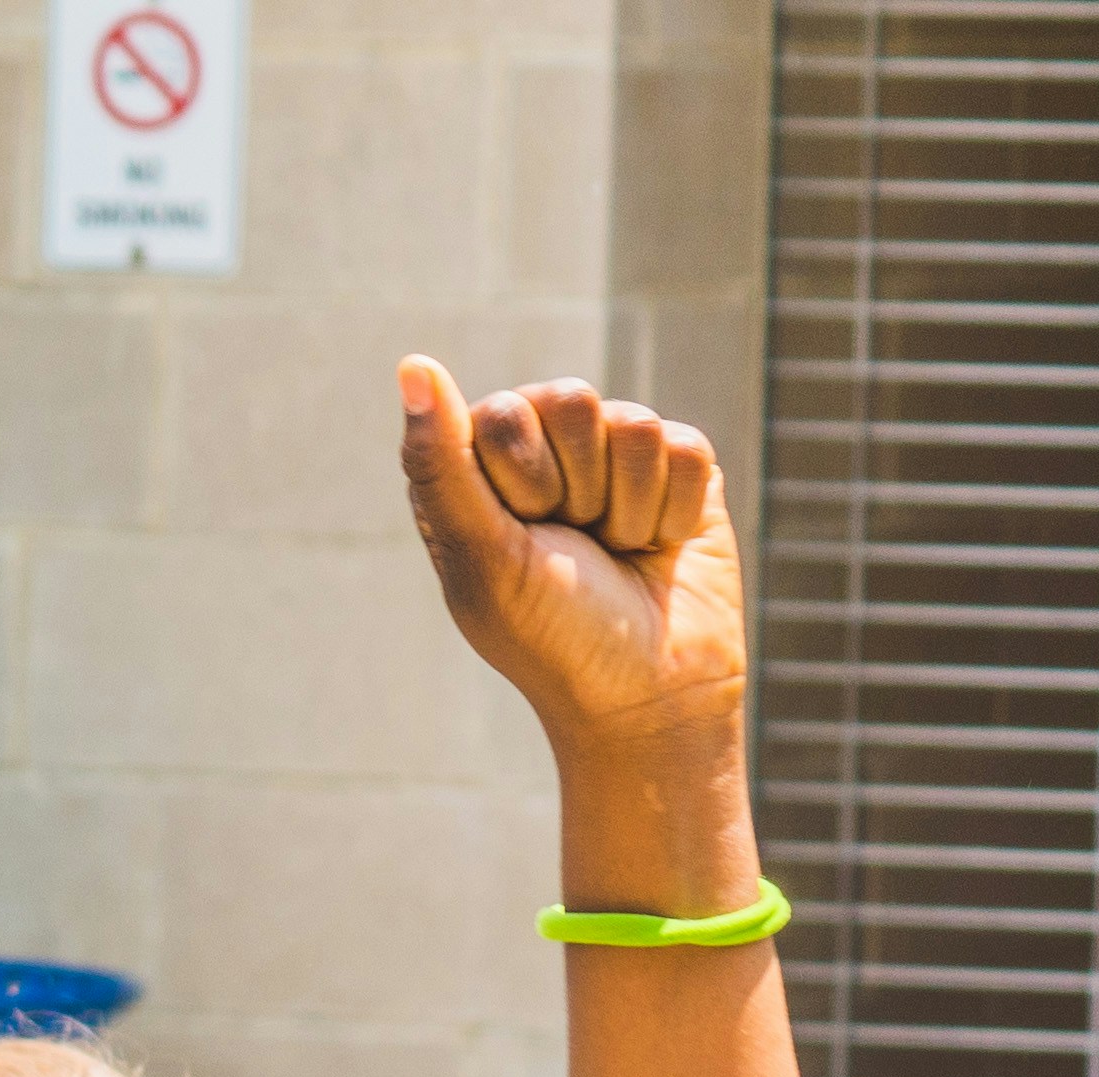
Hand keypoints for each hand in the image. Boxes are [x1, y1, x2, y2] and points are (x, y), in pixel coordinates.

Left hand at [395, 361, 745, 772]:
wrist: (647, 692)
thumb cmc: (550, 634)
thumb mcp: (483, 554)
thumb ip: (442, 461)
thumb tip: (413, 362)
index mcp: (479, 468)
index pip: (501, 414)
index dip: (520, 479)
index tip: (519, 536)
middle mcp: (545, 451)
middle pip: (570, 400)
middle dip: (576, 487)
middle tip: (573, 546)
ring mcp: (615, 455)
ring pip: (634, 423)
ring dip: (626, 506)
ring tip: (616, 551)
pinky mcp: (680, 469)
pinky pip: (685, 448)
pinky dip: (672, 511)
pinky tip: (658, 548)